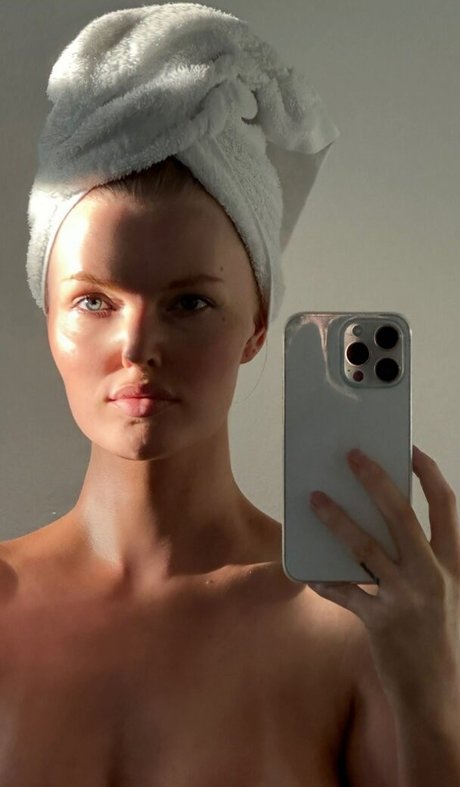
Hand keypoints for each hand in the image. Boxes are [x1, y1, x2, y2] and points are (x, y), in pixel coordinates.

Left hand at [308, 445, 459, 708]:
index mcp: (453, 564)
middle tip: (353, 455)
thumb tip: (372, 520)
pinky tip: (308, 571)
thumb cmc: (434, 636)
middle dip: (376, 480)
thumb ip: (418, 559)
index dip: (429, 474)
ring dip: (336, 519)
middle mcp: (433, 576)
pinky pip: (344, 591)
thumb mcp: (440, 593)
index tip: (411, 450)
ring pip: (365, 547)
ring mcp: (407, 599)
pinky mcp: (380, 621)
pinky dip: (325, 579)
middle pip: (402, 516)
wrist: (435, 696)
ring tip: (315, 499)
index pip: (445, 507)